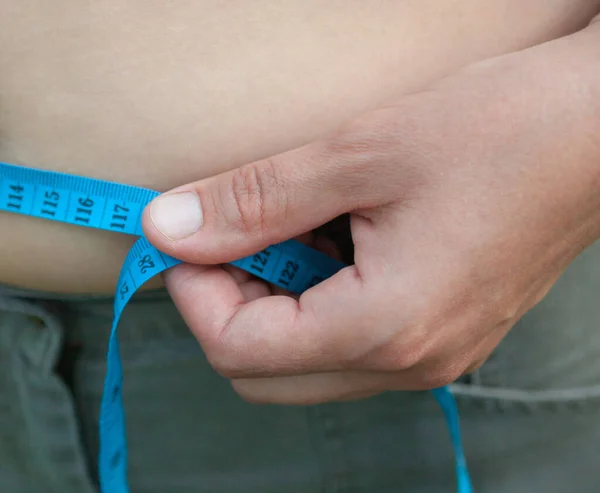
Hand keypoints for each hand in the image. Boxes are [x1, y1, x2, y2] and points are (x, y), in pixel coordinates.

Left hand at [142, 24, 599, 403]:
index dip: (193, 291)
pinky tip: (334, 237)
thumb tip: (168, 227)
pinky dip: (316, 298)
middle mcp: (410, 362)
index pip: (240, 350)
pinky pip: (350, 340)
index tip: (185, 234)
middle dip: (228, 302)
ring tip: (292, 225)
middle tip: (231, 231)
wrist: (597, 129)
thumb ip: (253, 202)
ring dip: (274, 299)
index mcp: (386, 328)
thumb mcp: (357, 155)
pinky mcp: (440, 331)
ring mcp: (430, 353)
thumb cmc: (498, 131)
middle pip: (266, 371)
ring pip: (306, 361)